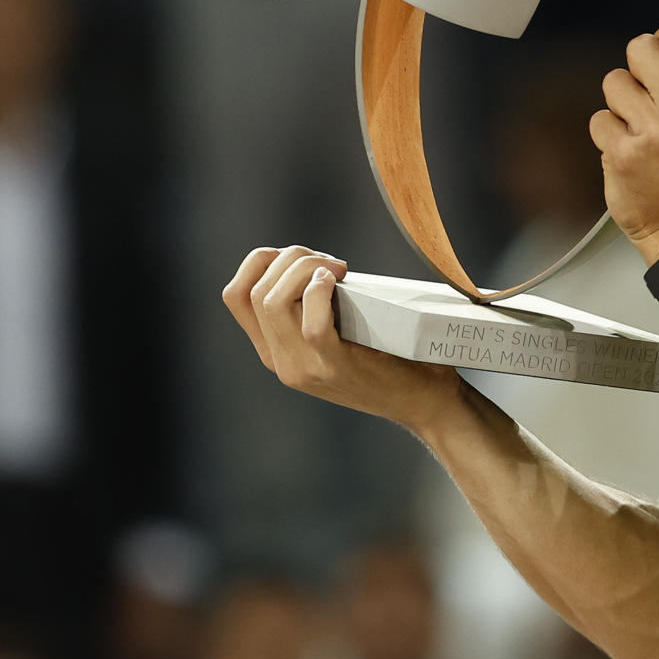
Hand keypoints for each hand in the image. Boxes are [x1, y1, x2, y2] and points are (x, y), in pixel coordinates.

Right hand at [221, 246, 460, 433]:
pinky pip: (311, 323)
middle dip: (293, 258)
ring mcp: (304, 368)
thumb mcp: (336, 335)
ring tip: (339, 270)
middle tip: (333, 263)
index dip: (260, 261)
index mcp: (274, 351)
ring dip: (306, 268)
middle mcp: (280, 362)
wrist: (423, 401)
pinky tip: (339, 281)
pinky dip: (320, 290)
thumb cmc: (389, 356)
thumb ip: (313, 309)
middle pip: (256, 291)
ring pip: (273, 301)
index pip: (235, 295)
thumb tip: (311, 262)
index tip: (300, 257)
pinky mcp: (334, 367)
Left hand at [589, 13, 658, 260]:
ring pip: (614, 81)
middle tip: (652, 96)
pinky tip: (630, 148)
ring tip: (642, 126)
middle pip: (640, 48)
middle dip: (641, 69)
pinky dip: (609, 133)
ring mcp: (651, 133)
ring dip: (622, 103)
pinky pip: (599, 118)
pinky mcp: (620, 153)